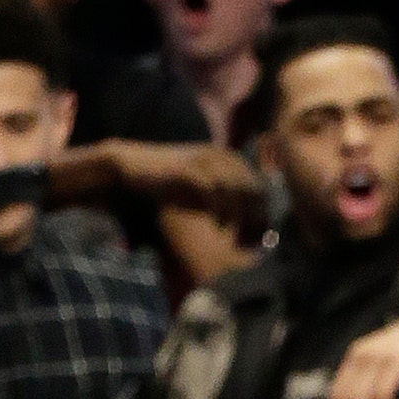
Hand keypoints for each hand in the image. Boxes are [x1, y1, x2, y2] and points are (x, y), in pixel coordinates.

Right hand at [106, 139, 267, 231]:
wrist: (134, 167)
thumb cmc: (171, 183)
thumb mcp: (205, 193)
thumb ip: (229, 201)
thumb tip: (254, 225)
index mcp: (229, 159)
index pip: (261, 187)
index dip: (264, 214)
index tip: (259, 238)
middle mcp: (220, 155)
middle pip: (253, 189)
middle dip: (255, 218)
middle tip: (248, 242)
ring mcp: (204, 159)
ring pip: (237, 189)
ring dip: (240, 217)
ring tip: (234, 238)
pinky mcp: (188, 168)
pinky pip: (214, 190)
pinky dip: (220, 211)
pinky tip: (219, 227)